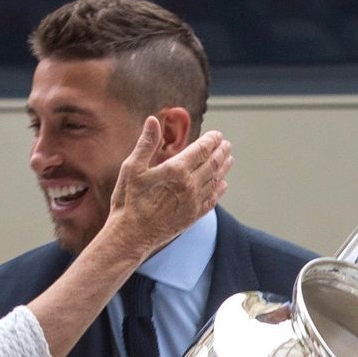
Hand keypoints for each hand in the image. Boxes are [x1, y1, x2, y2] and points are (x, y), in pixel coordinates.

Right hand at [105, 118, 231, 257]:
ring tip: (229, 159)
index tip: (217, 134)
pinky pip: (212, 200)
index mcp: (176, 169)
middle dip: (221, 151)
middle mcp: (190, 185)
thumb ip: (146, 144)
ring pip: (216, 180)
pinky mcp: (193, 216)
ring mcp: (194, 202)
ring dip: (224, 168)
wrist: (130, 236)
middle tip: (226, 144)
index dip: (212, 140)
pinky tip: (222, 185)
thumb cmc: (128, 201)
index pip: (202, 149)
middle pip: (213, 163)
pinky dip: (219, 190)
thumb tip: (152, 120)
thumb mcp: (132, 168)